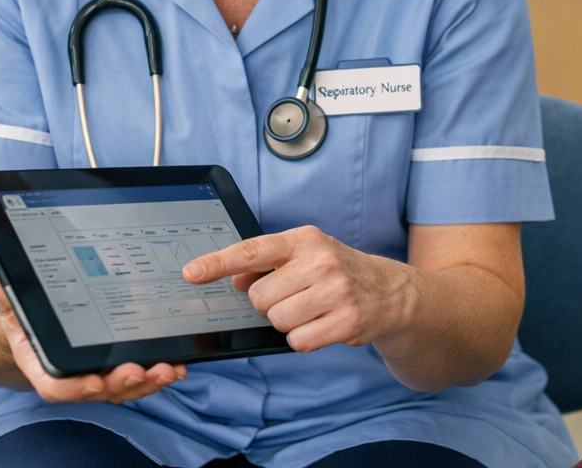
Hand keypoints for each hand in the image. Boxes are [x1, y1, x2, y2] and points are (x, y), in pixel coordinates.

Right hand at [0, 271, 185, 401]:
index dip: (75, 388)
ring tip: (168, 370)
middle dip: (121, 384)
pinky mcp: (114, 364)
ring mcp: (94, 370)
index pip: (54, 385)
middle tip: (142, 371)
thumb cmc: (22, 306)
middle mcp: (69, 372)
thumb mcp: (9, 296)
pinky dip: (156, 372)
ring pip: (121, 387)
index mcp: (40, 360)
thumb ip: (6, 289)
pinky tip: (176, 365)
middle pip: (97, 388)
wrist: (34, 313)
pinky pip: (136, 374)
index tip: (95, 384)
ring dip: (147, 382)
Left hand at [182, 225, 420, 352]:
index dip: (218, 263)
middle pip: (261, 297)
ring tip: (310, 312)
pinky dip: (303, 340)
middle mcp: (321, 261)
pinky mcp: (347, 321)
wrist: (390, 292)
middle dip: (268, 305)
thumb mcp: (305, 257)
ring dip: (287, 324)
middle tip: (293, 298)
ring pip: (278, 321)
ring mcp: (336, 291)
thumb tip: (236, 281)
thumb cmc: (337, 272)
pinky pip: (298, 342)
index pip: (253, 250)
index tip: (191, 272)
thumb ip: (268, 265)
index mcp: (305, 239)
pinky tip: (321, 326)